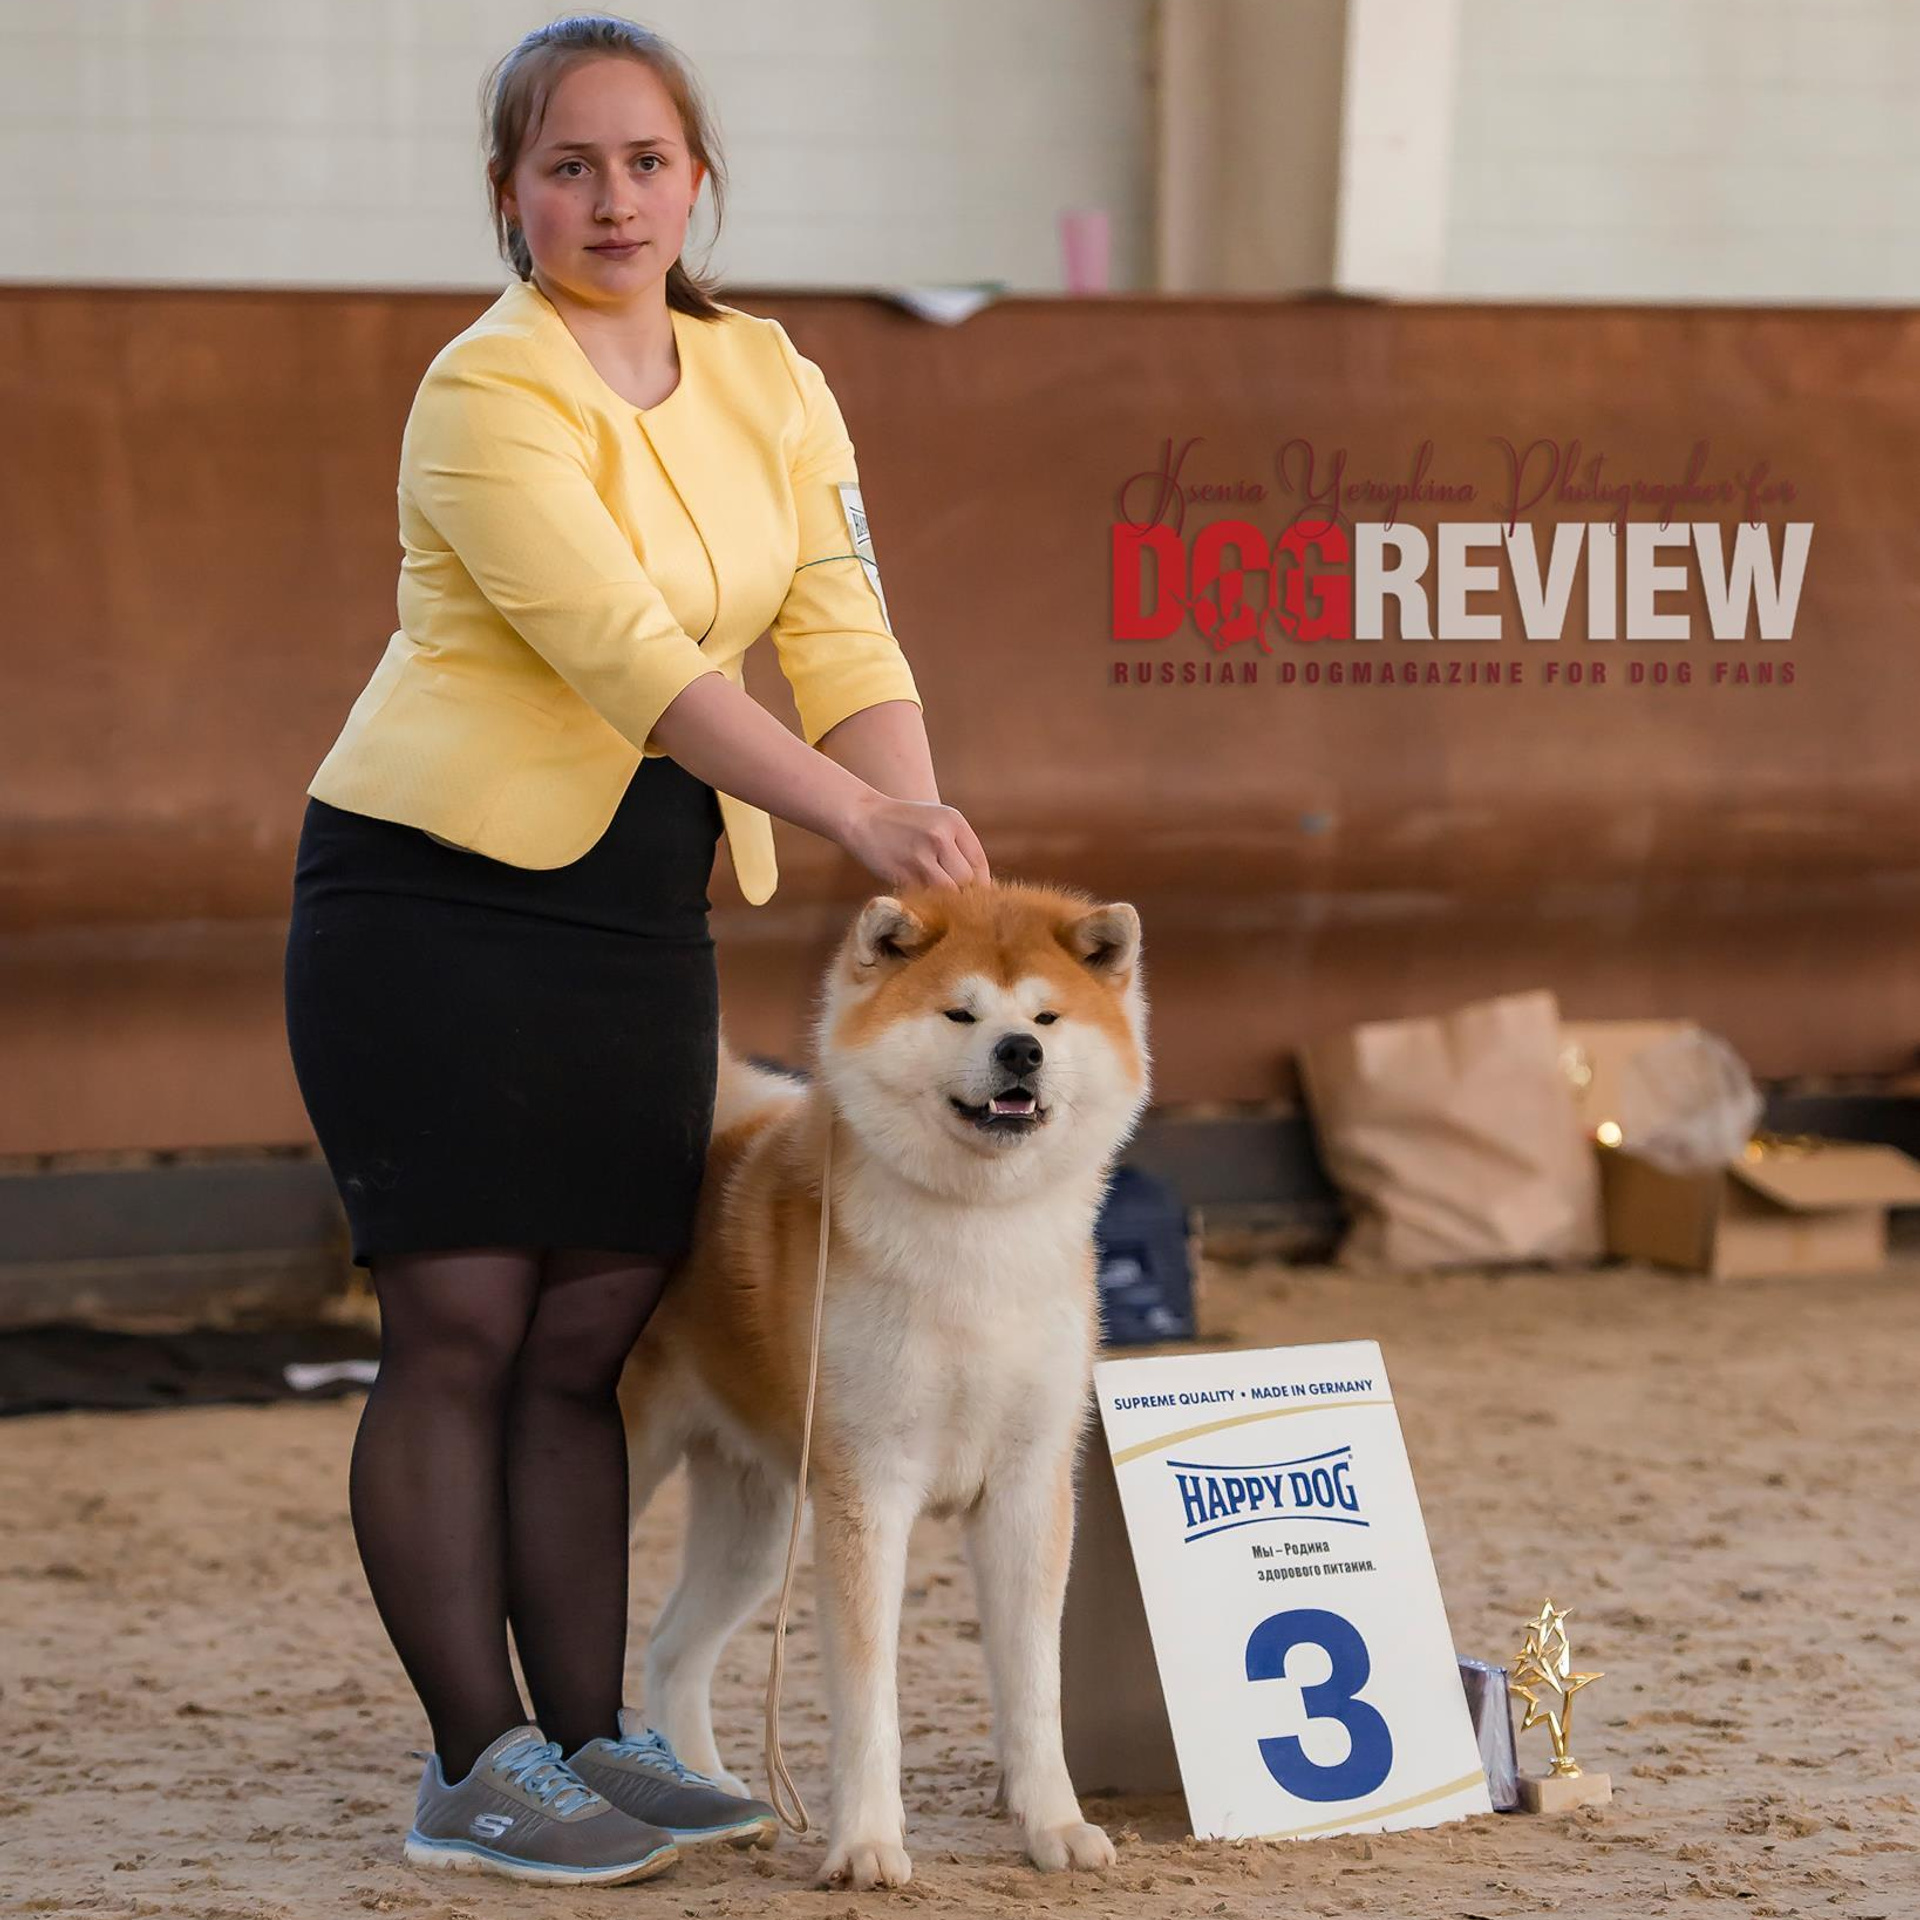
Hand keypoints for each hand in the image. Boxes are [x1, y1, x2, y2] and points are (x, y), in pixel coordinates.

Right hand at [837, 792, 990, 890]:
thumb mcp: (937, 820)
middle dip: (965, 894)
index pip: (979, 862)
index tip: (977, 895)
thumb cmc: (903, 822)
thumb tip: (980, 884)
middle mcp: (940, 836)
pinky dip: (928, 902)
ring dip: (947, 901)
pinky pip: (926, 896)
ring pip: (949, 892)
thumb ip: (958, 845)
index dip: (981, 883)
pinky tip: (924, 900)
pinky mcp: (903, 873)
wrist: (862, 817)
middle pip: (967, 880)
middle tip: (960, 903)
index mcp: (953, 821)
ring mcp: (921, 856)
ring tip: (943, 904)